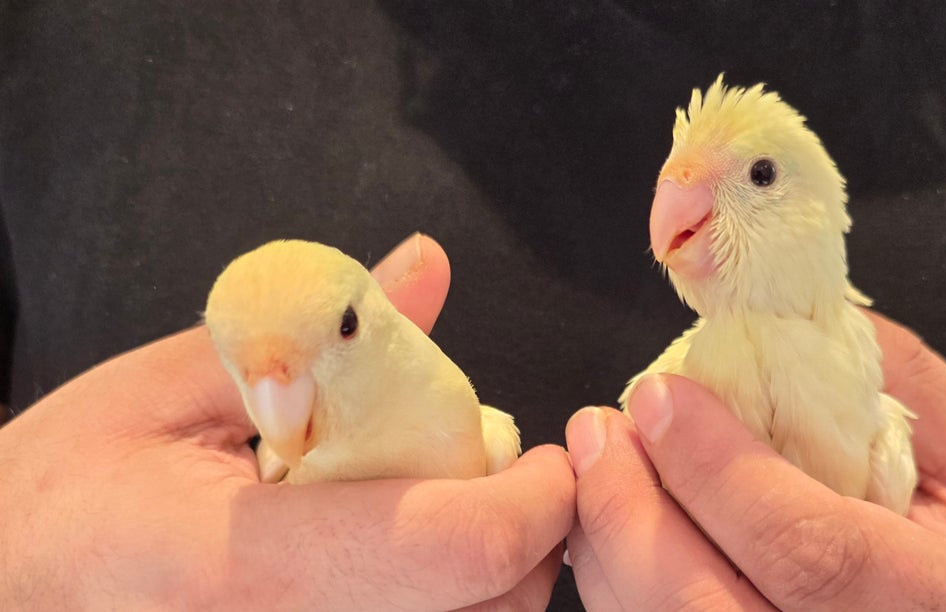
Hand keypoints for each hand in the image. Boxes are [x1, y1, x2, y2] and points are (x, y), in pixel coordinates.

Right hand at [0, 233, 574, 610]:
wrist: (6, 584)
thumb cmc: (67, 487)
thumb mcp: (167, 387)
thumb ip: (311, 333)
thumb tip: (422, 266)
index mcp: (236, 561)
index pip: (448, 548)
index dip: (533, 499)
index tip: (547, 458)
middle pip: (481, 611)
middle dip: (529, 539)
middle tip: (498, 475)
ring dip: (492, 578)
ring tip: (446, 511)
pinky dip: (442, 602)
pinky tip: (402, 556)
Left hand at [565, 310, 945, 609]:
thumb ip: (901, 388)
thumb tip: (787, 317)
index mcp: (933, 601)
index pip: (806, 545)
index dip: (717, 468)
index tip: (660, 396)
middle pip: (707, 605)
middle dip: (629, 509)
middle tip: (598, 429)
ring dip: (608, 543)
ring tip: (596, 465)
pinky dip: (614, 580)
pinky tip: (611, 522)